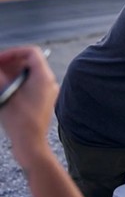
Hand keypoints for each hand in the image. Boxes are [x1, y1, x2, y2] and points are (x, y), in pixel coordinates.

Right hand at [0, 47, 57, 166]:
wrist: (31, 144)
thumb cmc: (19, 120)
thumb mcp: (5, 92)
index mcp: (44, 77)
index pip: (31, 52)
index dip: (13, 52)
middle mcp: (49, 82)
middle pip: (29, 62)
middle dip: (9, 62)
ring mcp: (46, 92)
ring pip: (28, 74)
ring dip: (11, 73)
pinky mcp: (41, 101)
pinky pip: (29, 85)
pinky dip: (15, 83)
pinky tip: (4, 89)